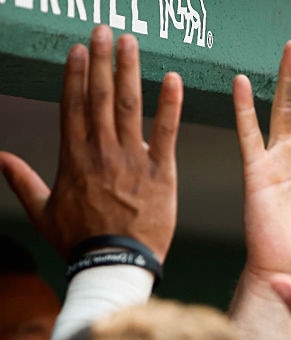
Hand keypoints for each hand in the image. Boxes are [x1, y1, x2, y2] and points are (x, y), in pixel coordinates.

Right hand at [0, 25, 181, 261]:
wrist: (115, 264)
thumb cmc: (80, 241)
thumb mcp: (44, 211)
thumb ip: (22, 180)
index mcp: (73, 157)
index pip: (73, 105)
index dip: (76, 74)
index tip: (79, 49)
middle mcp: (101, 151)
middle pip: (99, 96)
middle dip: (101, 60)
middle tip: (104, 30)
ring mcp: (132, 160)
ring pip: (129, 106)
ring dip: (130, 70)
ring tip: (130, 42)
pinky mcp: (161, 172)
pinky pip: (168, 132)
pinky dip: (171, 104)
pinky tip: (174, 79)